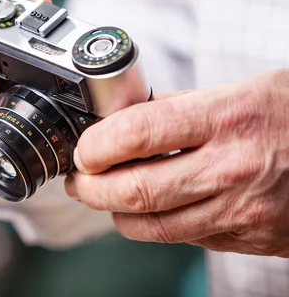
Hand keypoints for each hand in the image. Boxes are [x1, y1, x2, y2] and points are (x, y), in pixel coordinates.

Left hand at [65, 70, 288, 256]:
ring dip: (117, 213)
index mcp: (227, 117)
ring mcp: (244, 210)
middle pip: (137, 190)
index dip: (96, 145)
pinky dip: (156, 225)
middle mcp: (234, 167)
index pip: (138, 133)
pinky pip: (186, 238)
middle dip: (92, 189)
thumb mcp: (238, 90)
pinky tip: (151, 207)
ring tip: (104, 195)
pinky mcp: (251, 238)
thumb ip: (178, 108)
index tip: (82, 149)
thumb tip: (121, 120)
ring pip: (154, 227)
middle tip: (79, 180)